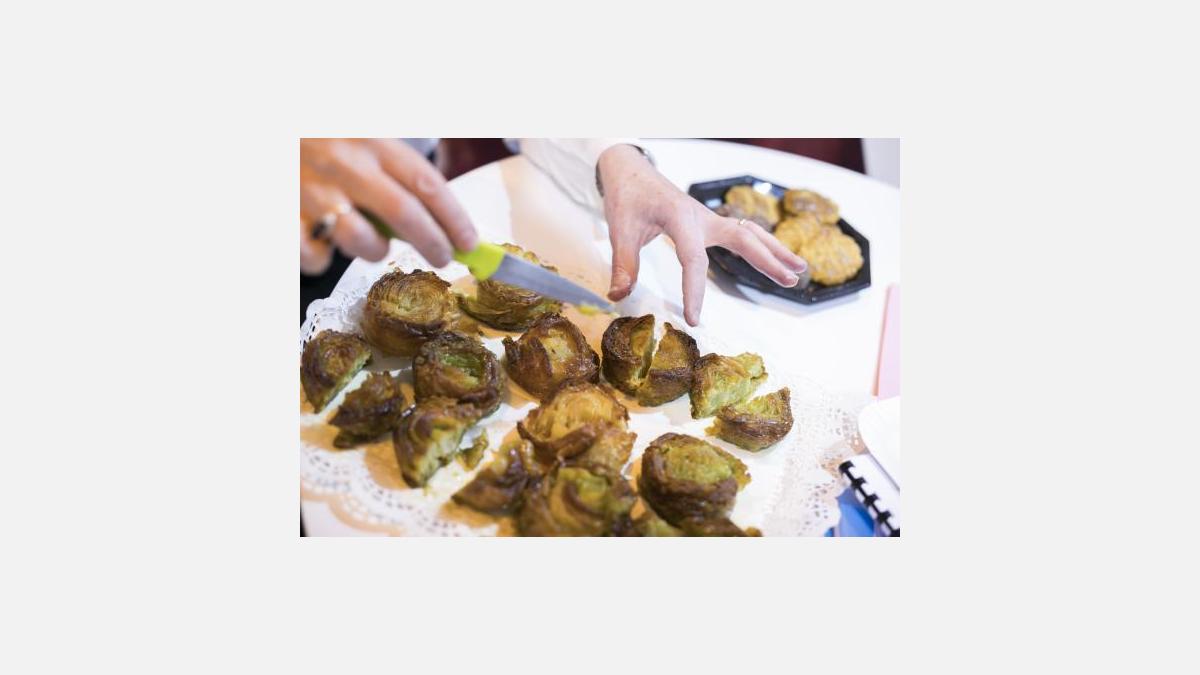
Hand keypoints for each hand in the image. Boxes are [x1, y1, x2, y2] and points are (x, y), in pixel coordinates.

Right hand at [300, 139, 477, 273]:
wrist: (273, 131)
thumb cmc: (322, 137)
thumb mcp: (363, 135)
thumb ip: (394, 167)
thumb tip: (439, 218)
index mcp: (371, 142)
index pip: (426, 184)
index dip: (454, 217)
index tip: (469, 242)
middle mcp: (345, 165)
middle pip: (403, 213)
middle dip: (432, 242)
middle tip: (443, 257)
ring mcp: (313, 192)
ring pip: (361, 240)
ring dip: (376, 250)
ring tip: (373, 242)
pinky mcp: (285, 216)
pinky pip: (315, 256)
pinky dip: (323, 259)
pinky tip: (323, 242)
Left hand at [598, 145, 806, 325]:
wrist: (631, 171)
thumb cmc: (627, 198)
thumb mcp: (620, 229)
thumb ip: (624, 263)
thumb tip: (617, 296)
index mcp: (679, 217)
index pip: (693, 259)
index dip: (695, 290)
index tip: (694, 319)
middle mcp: (701, 216)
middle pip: (742, 237)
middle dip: (766, 260)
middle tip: (790, 281)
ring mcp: (709, 219)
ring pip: (750, 233)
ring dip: (774, 251)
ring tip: (800, 271)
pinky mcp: (709, 223)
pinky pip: (742, 234)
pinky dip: (762, 246)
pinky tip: (778, 260)